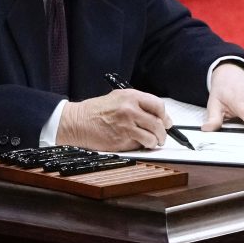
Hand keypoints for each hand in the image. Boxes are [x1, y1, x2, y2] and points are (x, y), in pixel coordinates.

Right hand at [56, 89, 170, 150]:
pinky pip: (140, 145)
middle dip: (163, 133)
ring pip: (152, 137)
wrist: (77, 122)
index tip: (166, 122)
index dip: (165, 116)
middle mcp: (130, 109)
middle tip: (162, 136)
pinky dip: (142, 146)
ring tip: (151, 142)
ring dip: (155, 142)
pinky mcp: (122, 140)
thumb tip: (156, 115)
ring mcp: (126, 126)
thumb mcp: (117, 97)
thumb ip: (137, 104)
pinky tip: (137, 143)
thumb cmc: (95, 111)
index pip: (158, 105)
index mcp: (130, 96)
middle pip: (158, 123)